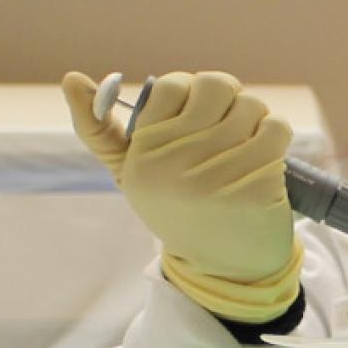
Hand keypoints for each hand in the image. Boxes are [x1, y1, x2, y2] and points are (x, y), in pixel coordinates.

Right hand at [63, 70, 300, 320]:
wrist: (224, 268)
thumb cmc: (179, 207)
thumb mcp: (134, 174)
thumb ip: (100, 131)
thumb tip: (71, 78)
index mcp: (143, 157)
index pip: (172, 85)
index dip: (193, 91)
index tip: (199, 113)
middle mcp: (174, 167)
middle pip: (216, 86)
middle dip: (229, 99)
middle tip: (229, 125)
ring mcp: (215, 179)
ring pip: (251, 105)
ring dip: (256, 119)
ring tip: (246, 146)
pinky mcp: (256, 189)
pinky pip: (277, 129)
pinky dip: (276, 137)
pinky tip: (265, 159)